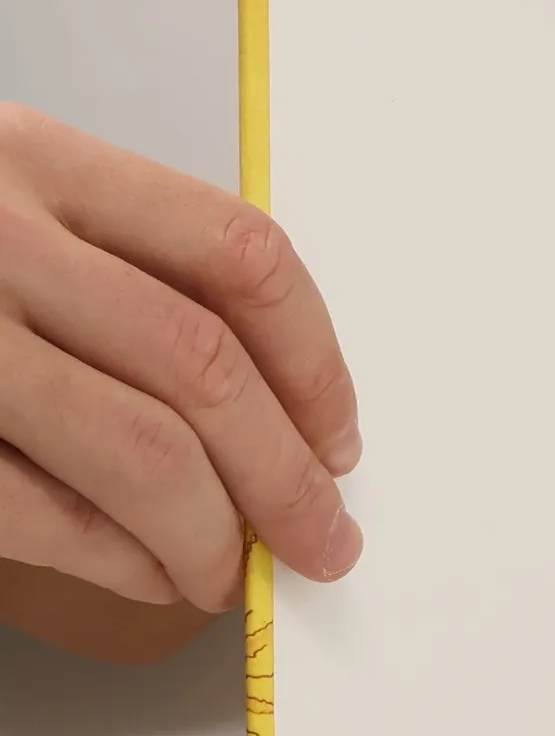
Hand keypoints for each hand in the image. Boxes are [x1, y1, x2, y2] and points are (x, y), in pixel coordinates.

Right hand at [0, 105, 360, 660]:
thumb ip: (119, 273)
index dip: (317, 363)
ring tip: (234, 571)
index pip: (240, 257)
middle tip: (322, 537)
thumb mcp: (6, 203)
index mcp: (38, 160)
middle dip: (288, 477)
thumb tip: (279, 419)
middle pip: (206, 368)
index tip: (339, 435)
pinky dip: (123, 563)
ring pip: (143, 452)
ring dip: (215, 536)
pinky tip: (152, 574)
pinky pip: (44, 514)